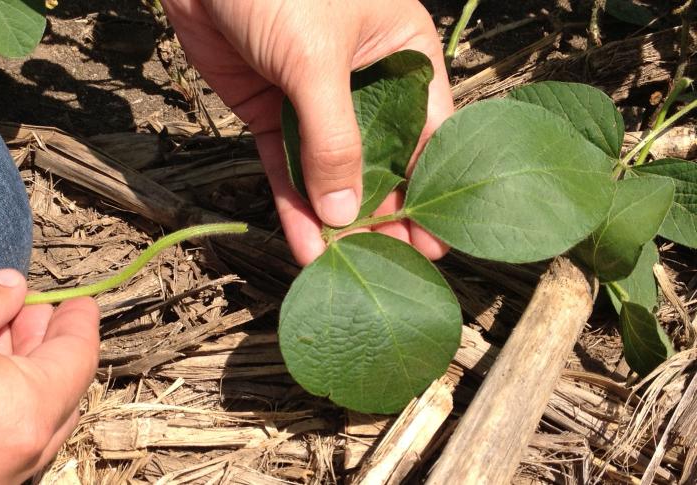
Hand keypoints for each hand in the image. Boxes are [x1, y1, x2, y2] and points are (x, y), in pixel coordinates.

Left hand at [164, 0, 453, 264]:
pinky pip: (286, 168)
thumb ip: (334, 139)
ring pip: (331, 172)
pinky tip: (306, 245)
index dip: (431, 188)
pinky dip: (294, 205)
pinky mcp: (271, 114)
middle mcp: (366, 83)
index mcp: (403, 55)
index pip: (428, 133)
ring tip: (346, 267)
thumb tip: (346, 214)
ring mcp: (315, 102)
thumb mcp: (317, 60)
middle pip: (381, 161)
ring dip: (336, 219)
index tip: (434, 240)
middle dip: (384, 214)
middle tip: (390, 267)